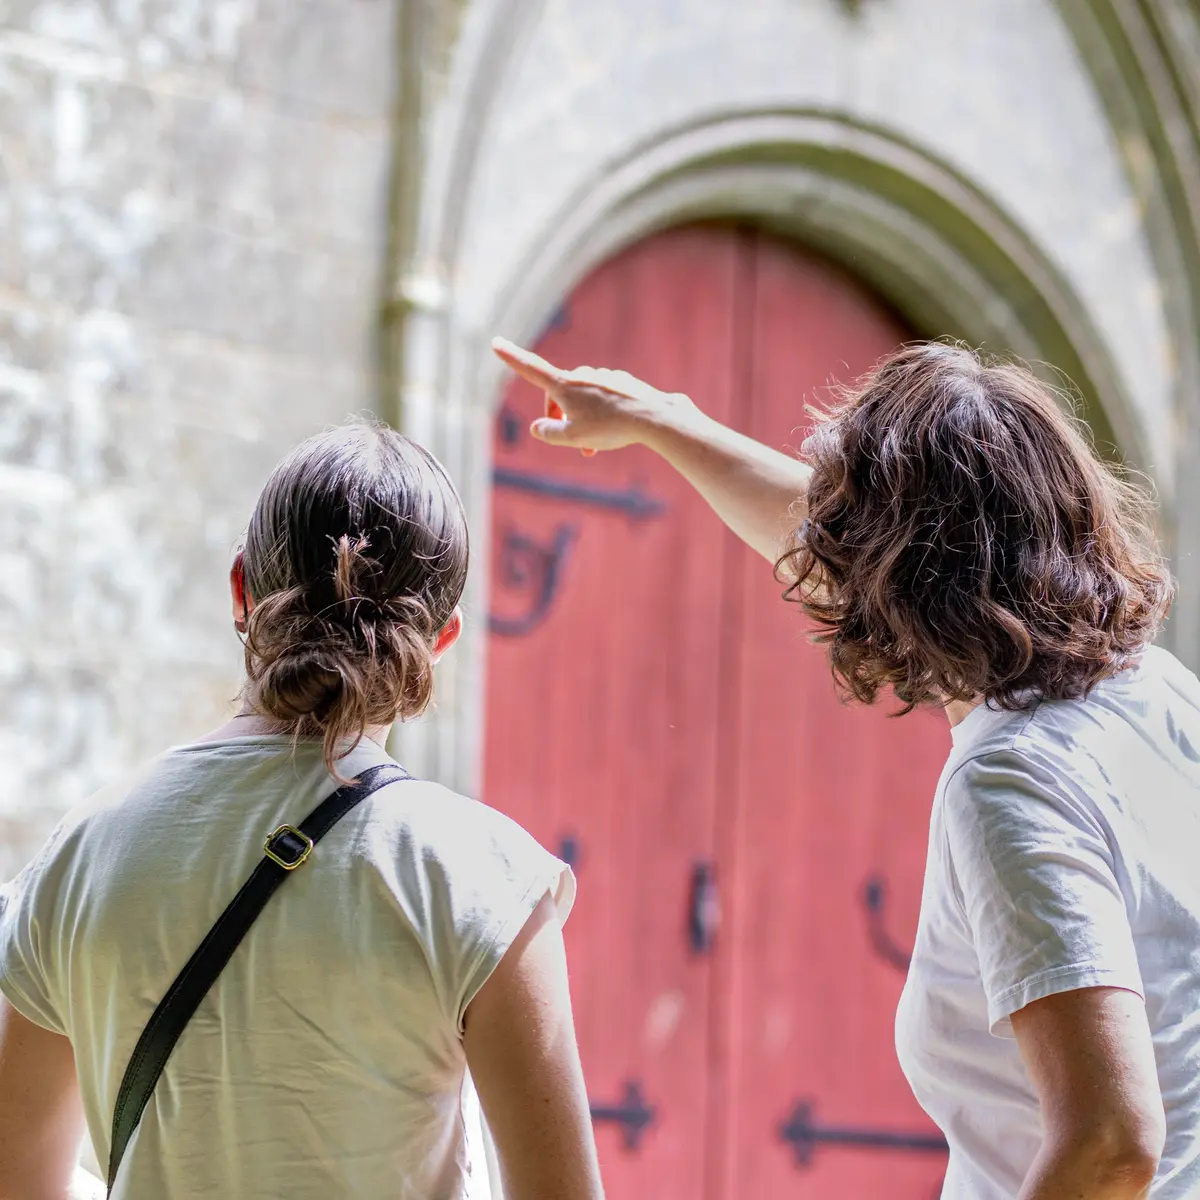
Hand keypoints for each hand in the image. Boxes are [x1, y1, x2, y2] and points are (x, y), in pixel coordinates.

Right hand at [492, 336, 697, 456]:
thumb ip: (548, 433)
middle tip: (573, 444)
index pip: (530, 369)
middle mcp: (582, 375)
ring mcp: (603, 377)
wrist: (652, 417)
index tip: (495, 342)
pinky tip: (614, 430)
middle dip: (560, 418)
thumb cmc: (609, 427)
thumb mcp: (572, 437)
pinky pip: (603, 400)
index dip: (511, 357)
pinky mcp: (621, 383)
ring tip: (594, 445)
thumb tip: (538, 427)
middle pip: (558, 396)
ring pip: (582, 401)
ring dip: (582, 421)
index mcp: (564, 385)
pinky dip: (601, 416)